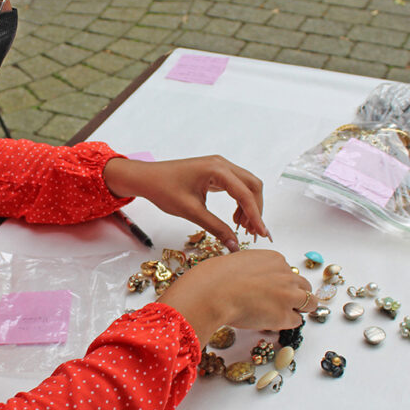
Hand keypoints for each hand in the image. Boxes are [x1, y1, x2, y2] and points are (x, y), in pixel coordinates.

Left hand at [103, 155, 268, 252]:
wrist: (147, 178)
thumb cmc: (164, 190)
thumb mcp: (191, 212)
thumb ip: (215, 228)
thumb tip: (235, 245)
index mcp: (216, 169)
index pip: (245, 193)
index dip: (256, 215)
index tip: (262, 233)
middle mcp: (222, 164)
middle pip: (252, 186)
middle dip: (257, 209)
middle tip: (254, 233)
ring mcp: (219, 166)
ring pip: (247, 185)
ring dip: (249, 206)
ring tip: (243, 228)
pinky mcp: (216, 173)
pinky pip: (237, 186)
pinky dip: (240, 202)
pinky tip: (234, 218)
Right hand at [157, 249, 310, 344]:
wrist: (214, 292)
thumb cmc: (217, 277)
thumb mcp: (239, 262)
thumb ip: (253, 269)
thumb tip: (252, 280)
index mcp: (275, 259)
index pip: (288, 272)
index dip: (281, 283)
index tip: (273, 290)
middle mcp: (286, 274)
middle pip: (303, 285)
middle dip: (296, 294)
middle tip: (282, 303)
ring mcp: (289, 295)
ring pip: (309, 302)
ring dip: (299, 308)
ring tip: (284, 314)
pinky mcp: (285, 315)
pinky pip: (297, 321)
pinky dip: (288, 322)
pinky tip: (273, 322)